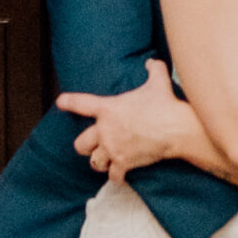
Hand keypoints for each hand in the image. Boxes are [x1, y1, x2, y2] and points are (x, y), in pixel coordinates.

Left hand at [59, 58, 187, 180]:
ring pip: (94, 162)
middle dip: (85, 145)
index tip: (61, 102)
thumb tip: (152, 61)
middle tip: (93, 144)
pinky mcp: (124, 163)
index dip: (68, 102)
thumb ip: (153, 69)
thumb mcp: (158, 82)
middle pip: (80, 144)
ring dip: (99, 162)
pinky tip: (120, 175)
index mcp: (108, 108)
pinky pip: (113, 175)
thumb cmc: (165, 104)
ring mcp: (113, 148)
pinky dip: (116, 176)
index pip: (80, 103)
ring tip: (105, 160)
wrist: (176, 128)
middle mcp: (105, 130)